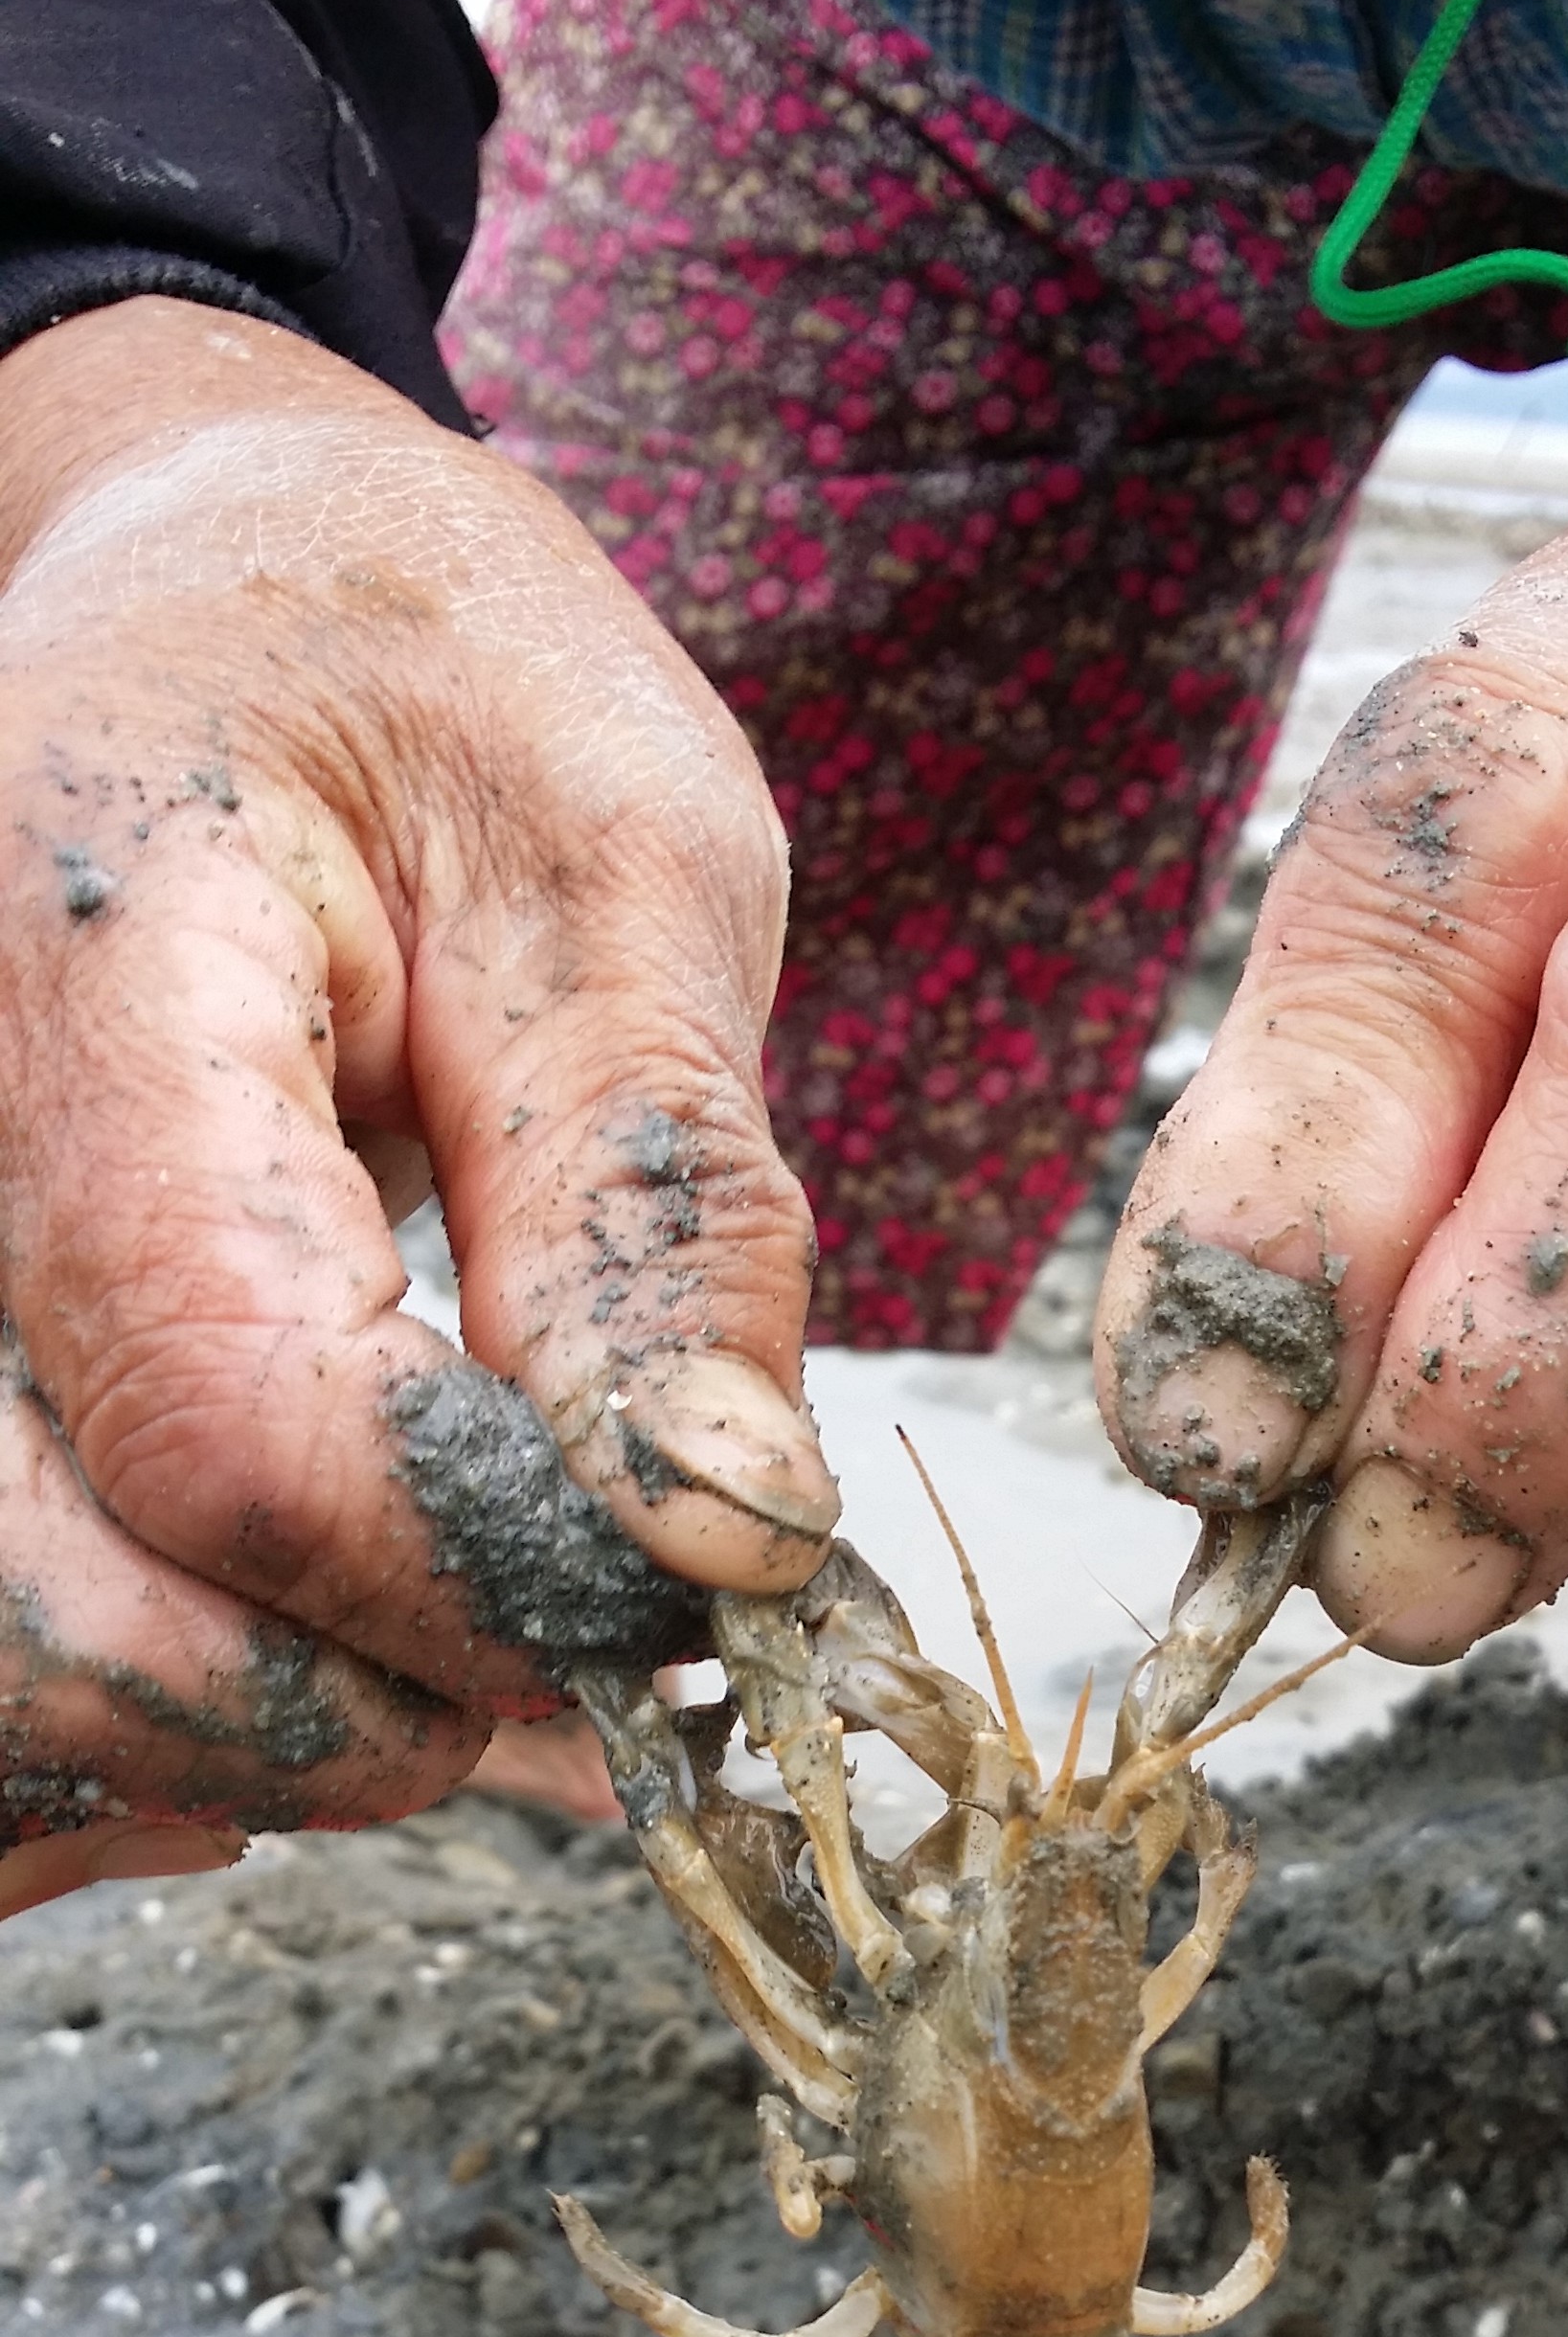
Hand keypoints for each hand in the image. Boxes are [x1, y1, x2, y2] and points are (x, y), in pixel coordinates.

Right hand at [0, 299, 831, 1916]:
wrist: (225, 590)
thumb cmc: (429, 684)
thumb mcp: (627, 874)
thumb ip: (660, 1214)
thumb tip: (727, 1535)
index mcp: (83, 970)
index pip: (227, 1418)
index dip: (465, 1578)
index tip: (659, 1588)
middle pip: (49, 1605)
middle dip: (342, 1715)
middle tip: (560, 1660)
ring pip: (12, 1668)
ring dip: (247, 1745)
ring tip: (461, 1669)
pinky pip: (13, 1642)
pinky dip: (168, 1716)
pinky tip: (331, 1659)